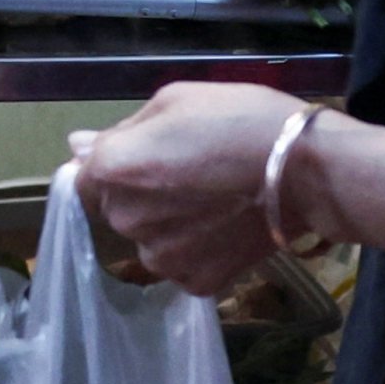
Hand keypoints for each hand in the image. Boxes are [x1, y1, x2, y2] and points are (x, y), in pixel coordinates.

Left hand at [67, 81, 308, 295]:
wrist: (307, 170)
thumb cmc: (239, 120)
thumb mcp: (175, 101)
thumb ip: (121, 131)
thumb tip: (77, 147)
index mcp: (112, 169)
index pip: (83, 177)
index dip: (114, 166)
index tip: (149, 158)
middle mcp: (125, 219)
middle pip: (117, 208)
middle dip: (143, 193)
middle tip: (193, 174)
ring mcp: (161, 257)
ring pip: (150, 239)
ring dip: (170, 225)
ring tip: (216, 202)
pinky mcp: (197, 282)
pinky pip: (183, 265)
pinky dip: (199, 250)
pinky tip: (226, 228)